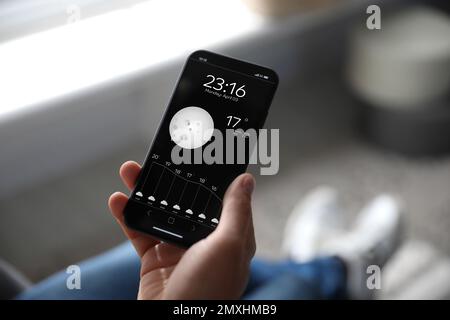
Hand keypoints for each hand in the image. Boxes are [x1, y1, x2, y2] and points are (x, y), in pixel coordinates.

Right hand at [108, 161, 255, 298]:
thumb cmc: (209, 292)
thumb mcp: (228, 246)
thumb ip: (236, 211)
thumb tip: (247, 179)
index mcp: (229, 237)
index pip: (223, 198)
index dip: (213, 176)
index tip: (202, 154)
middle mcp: (205, 241)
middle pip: (187, 201)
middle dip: (172, 178)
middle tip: (158, 157)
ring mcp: (178, 250)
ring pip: (161, 212)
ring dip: (145, 191)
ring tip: (130, 172)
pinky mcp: (155, 260)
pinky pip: (139, 232)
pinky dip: (127, 216)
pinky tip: (118, 200)